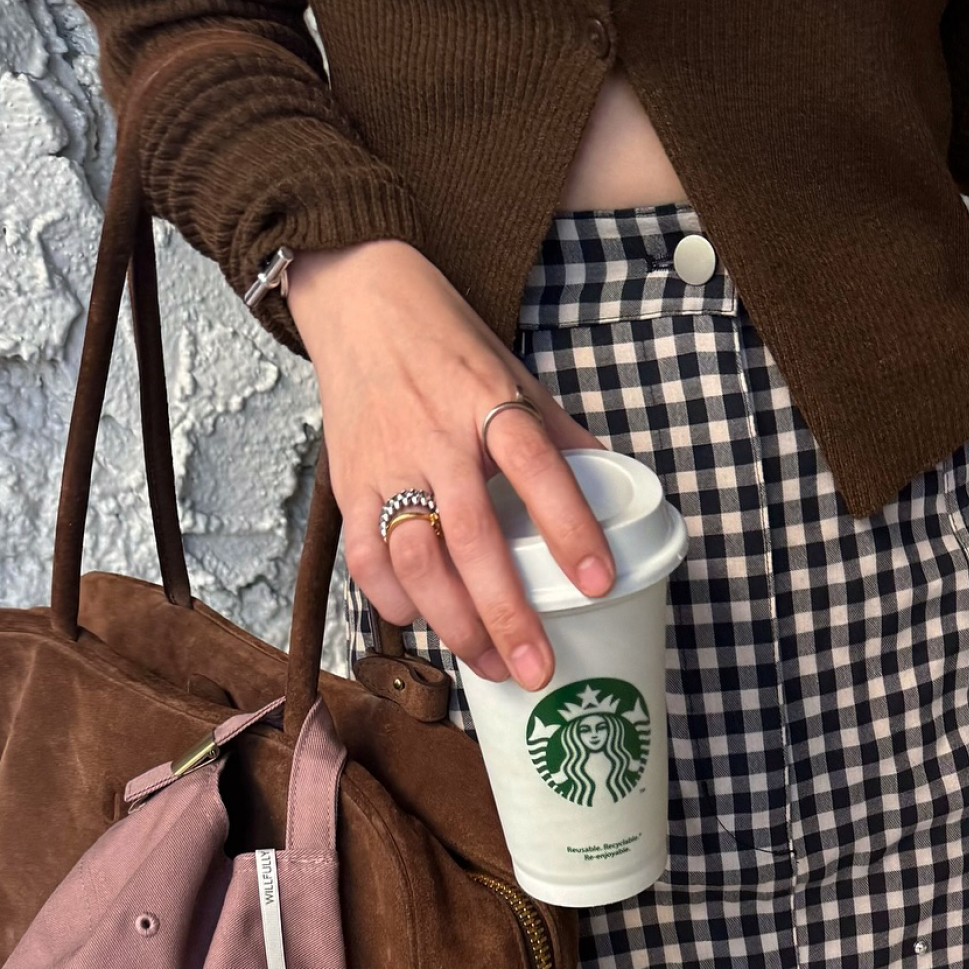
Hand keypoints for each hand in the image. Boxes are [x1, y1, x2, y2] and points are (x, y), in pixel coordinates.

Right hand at [287, 239, 614, 688]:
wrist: (357, 299)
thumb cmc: (447, 344)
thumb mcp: (514, 374)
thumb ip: (559, 436)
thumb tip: (620, 489)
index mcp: (487, 399)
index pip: (536, 466)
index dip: (569, 526)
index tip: (598, 581)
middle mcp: (435, 435)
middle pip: (472, 537)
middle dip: (507, 614)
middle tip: (538, 669)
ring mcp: (387, 462)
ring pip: (416, 560)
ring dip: (455, 623)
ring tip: (492, 664)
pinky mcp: (348, 483)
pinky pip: (366, 559)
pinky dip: (395, 602)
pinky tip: (425, 623)